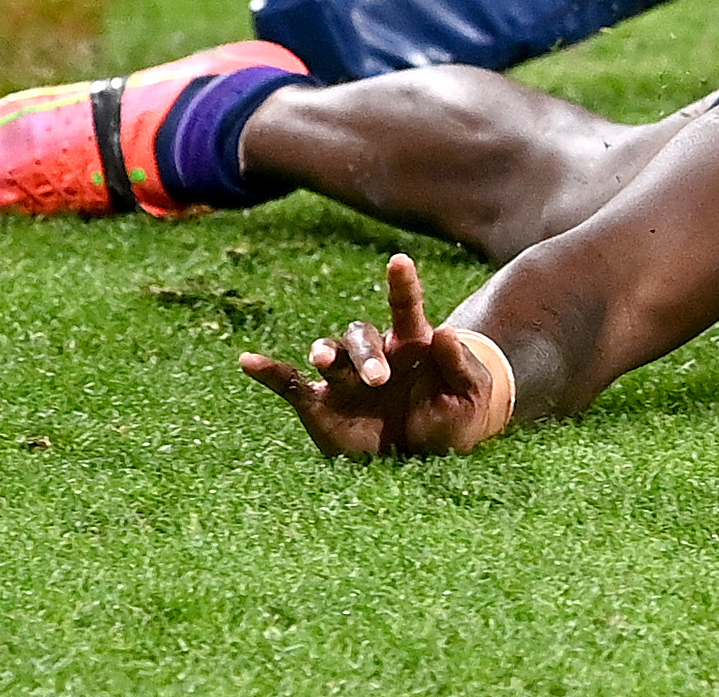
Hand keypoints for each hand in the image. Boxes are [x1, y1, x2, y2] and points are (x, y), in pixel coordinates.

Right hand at [240, 253, 506, 458]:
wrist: (429, 458)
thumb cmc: (455, 417)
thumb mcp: (471, 395)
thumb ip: (460, 364)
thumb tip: (447, 332)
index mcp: (414, 345)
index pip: (406, 307)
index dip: (402, 283)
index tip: (400, 260)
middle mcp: (375, 354)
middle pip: (361, 336)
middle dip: (367, 355)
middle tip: (379, 380)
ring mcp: (345, 378)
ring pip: (329, 353)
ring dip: (326, 354)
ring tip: (322, 361)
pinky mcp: (321, 404)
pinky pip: (289, 384)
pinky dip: (268, 371)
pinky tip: (247, 361)